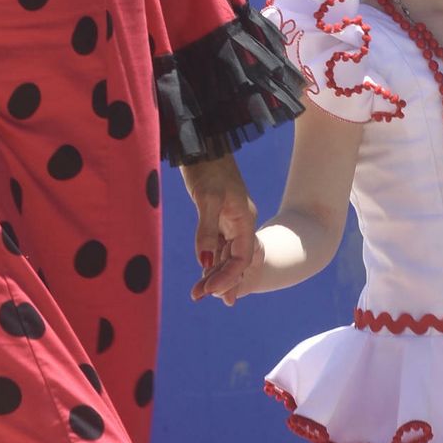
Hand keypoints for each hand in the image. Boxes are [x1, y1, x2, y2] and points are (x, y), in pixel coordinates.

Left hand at [179, 154, 256, 305]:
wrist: (202, 144)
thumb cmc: (207, 168)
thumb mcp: (207, 198)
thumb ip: (207, 230)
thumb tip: (204, 261)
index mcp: (245, 219)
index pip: (242, 257)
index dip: (229, 276)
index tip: (210, 291)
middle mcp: (240, 222)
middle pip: (234, 259)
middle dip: (220, 280)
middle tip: (200, 297)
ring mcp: (228, 220)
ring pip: (224, 253)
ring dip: (212, 273)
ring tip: (197, 293)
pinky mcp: (216, 216)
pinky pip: (215, 244)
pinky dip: (208, 259)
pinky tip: (201, 272)